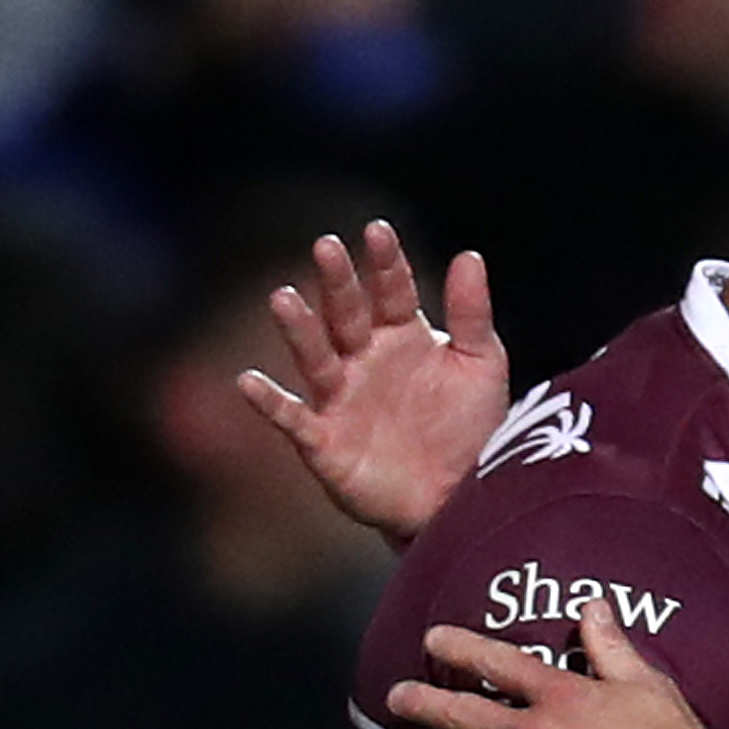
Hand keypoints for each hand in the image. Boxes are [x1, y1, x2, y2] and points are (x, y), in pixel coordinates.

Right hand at [239, 221, 508, 541]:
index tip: (377, 230)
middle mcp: (363, 359)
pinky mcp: (324, 441)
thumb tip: (470, 255)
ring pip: (315, 356)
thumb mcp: (481, 366)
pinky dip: (270, 402)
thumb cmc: (469, 429)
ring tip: (283, 298)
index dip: (385, 262)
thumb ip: (473, 314)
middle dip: (336, 282)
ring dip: (299, 329)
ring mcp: (341, 397)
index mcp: (401, 334)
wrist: (461, 499)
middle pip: (345, 313)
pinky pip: (292, 417)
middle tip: (326, 247)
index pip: (391, 290)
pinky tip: (247, 381)